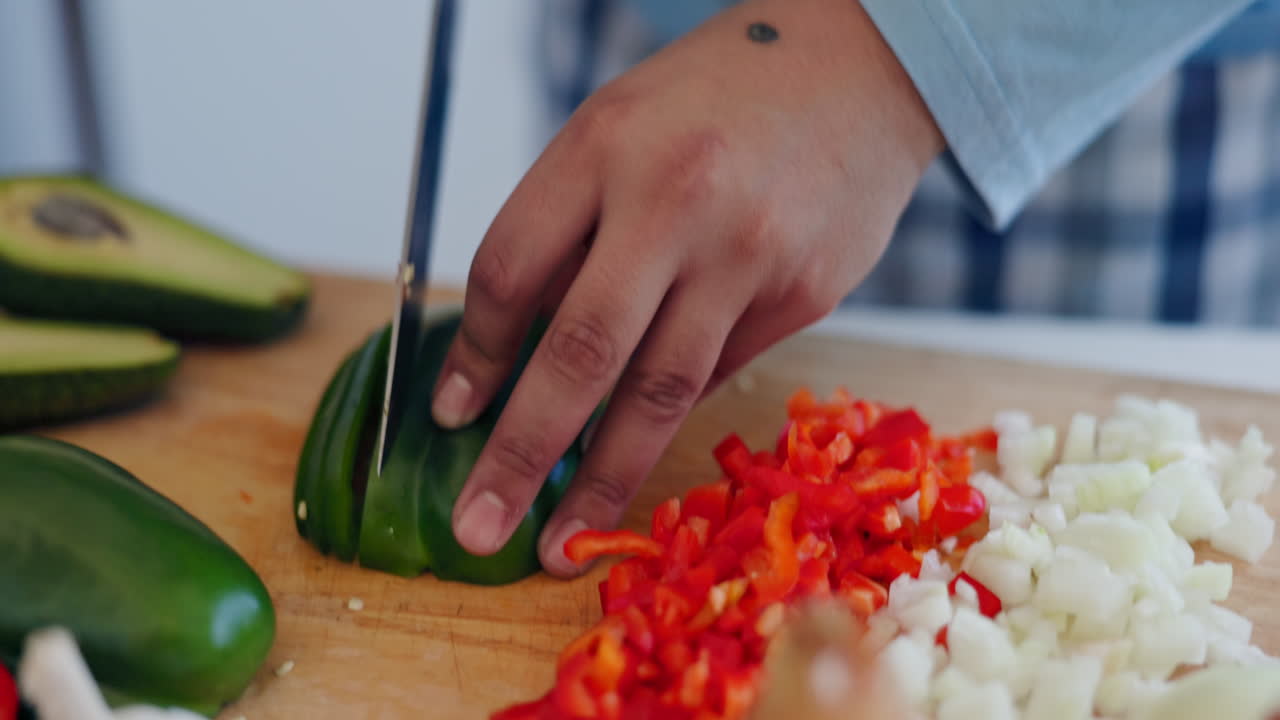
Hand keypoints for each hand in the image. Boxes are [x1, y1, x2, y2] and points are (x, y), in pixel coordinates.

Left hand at [433, 0, 943, 576]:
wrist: (859, 66)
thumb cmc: (717, 96)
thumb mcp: (615, 128)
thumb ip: (563, 228)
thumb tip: (513, 351)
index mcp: (606, 145)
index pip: (512, 271)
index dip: (476, 356)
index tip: (451, 413)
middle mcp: (677, 202)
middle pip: (581, 352)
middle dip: (520, 453)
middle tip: (478, 526)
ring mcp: (748, 255)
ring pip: (659, 392)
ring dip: (601, 480)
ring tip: (559, 544)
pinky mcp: (804, 295)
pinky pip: (717, 374)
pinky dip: (668, 415)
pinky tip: (638, 448)